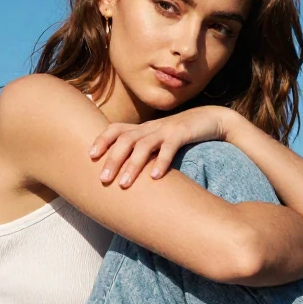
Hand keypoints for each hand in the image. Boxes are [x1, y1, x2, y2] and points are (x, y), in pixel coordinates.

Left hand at [89, 106, 237, 187]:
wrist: (211, 119)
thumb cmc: (181, 134)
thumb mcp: (159, 140)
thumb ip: (144, 150)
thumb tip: (125, 172)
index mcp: (143, 129)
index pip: (116, 129)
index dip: (102, 139)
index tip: (90, 156)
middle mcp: (150, 128)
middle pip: (125, 140)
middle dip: (112, 159)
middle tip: (103, 179)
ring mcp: (166, 130)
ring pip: (143, 145)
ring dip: (132, 165)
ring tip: (124, 184)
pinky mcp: (183, 133)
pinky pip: (169, 147)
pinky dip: (161, 162)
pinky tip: (156, 177)